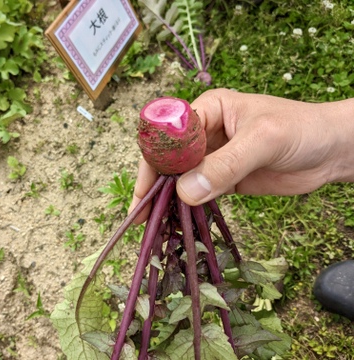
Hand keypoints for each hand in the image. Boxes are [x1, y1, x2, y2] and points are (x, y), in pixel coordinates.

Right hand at [129, 89, 353, 223]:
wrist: (332, 151)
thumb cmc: (302, 130)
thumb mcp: (263, 141)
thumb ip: (226, 164)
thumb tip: (185, 192)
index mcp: (208, 110)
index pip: (170, 134)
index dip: (155, 160)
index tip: (146, 190)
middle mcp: (205, 133)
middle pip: (169, 159)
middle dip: (154, 185)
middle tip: (141, 215)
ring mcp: (213, 158)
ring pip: (181, 179)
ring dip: (166, 200)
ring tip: (152, 224)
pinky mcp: (223, 179)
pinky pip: (198, 193)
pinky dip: (186, 208)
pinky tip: (175, 222)